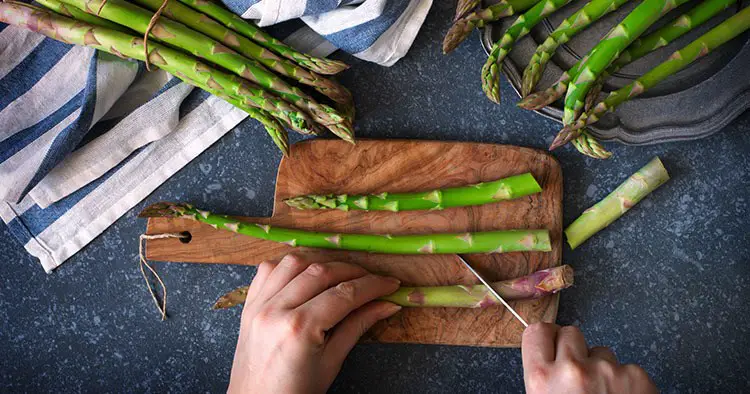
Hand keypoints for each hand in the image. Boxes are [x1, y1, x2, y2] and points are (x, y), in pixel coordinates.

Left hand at [228, 254, 401, 393]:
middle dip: (352, 271)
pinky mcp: (248, 305)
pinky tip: (306, 275)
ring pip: (294, 262)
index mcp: (298, 328)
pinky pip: (268, 270)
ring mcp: (258, 305)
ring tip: (342, 275)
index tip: (390, 284)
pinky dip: (290, 266)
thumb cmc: (295, 392)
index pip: (344, 294)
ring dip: (321, 263)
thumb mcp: (332, 362)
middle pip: (321, 272)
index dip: (372, 286)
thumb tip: (386, 305)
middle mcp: (275, 310)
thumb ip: (357, 326)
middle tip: (373, 280)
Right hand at [522, 323, 656, 393]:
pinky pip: (626, 367)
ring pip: (602, 351)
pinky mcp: (636, 377)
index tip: (553, 347)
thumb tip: (546, 353)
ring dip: (602, 367)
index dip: (547, 339)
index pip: (537, 331)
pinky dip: (626, 382)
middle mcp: (572, 370)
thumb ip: (543, 376)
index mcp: (542, 379)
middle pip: (571, 333)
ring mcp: (607, 371)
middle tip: (580, 376)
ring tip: (603, 393)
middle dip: (576, 350)